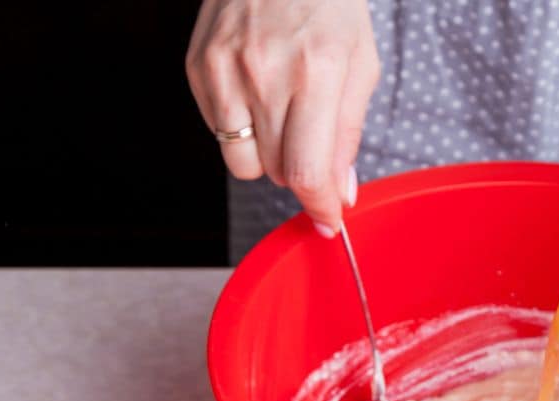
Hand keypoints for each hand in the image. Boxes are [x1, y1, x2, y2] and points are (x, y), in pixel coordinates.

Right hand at [185, 0, 379, 235]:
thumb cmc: (328, 4)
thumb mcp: (360, 64)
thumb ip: (348, 135)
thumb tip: (339, 193)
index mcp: (316, 72)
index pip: (307, 170)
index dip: (319, 207)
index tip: (328, 221)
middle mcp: (264, 72)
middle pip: (275, 172)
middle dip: (300, 172)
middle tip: (312, 141)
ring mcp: (223, 70)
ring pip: (242, 163)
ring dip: (268, 155)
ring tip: (283, 114)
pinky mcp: (197, 67)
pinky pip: (218, 132)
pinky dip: (242, 127)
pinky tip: (258, 90)